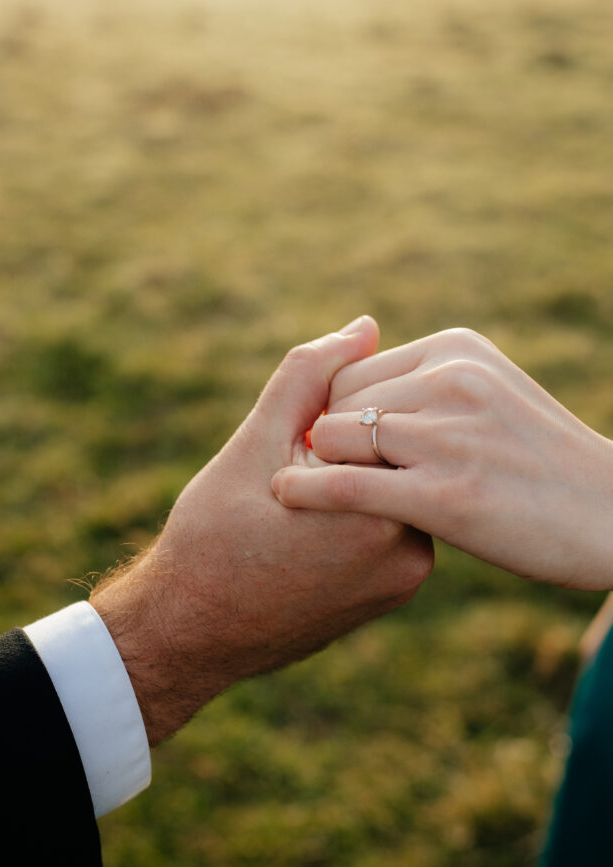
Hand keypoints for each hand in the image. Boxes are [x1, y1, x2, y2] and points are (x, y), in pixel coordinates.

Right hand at [91, 317, 432, 745]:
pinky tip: (310, 528)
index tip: (295, 441)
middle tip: (292, 471)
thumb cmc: (211, 537)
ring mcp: (407, 579)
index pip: (382, 419)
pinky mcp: (397, 592)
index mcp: (376, 512)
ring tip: (294, 504)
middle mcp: (409, 552)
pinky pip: (391, 525)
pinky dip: (360, 510)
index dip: (333, 413)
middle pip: (394, 455)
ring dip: (355, 475)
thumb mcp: (255, 444)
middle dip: (347, 445)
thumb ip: (310, 377)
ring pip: (394, 488)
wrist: (192, 632)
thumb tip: (365, 325)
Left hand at [272, 327, 612, 590]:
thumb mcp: (490, 393)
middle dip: (329, 443)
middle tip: (331, 478)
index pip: (352, 373)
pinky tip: (286, 495)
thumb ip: (428, 381)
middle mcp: (451, 379)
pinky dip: (305, 490)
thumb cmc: (540, 463)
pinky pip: (345, 484)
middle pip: (338, 404)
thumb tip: (357, 361)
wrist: (610, 517)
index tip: (337, 450)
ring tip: (332, 497)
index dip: (335, 415)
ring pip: (334, 438)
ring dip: (323, 468)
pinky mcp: (445, 495)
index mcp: (457, 349)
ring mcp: (449, 436)